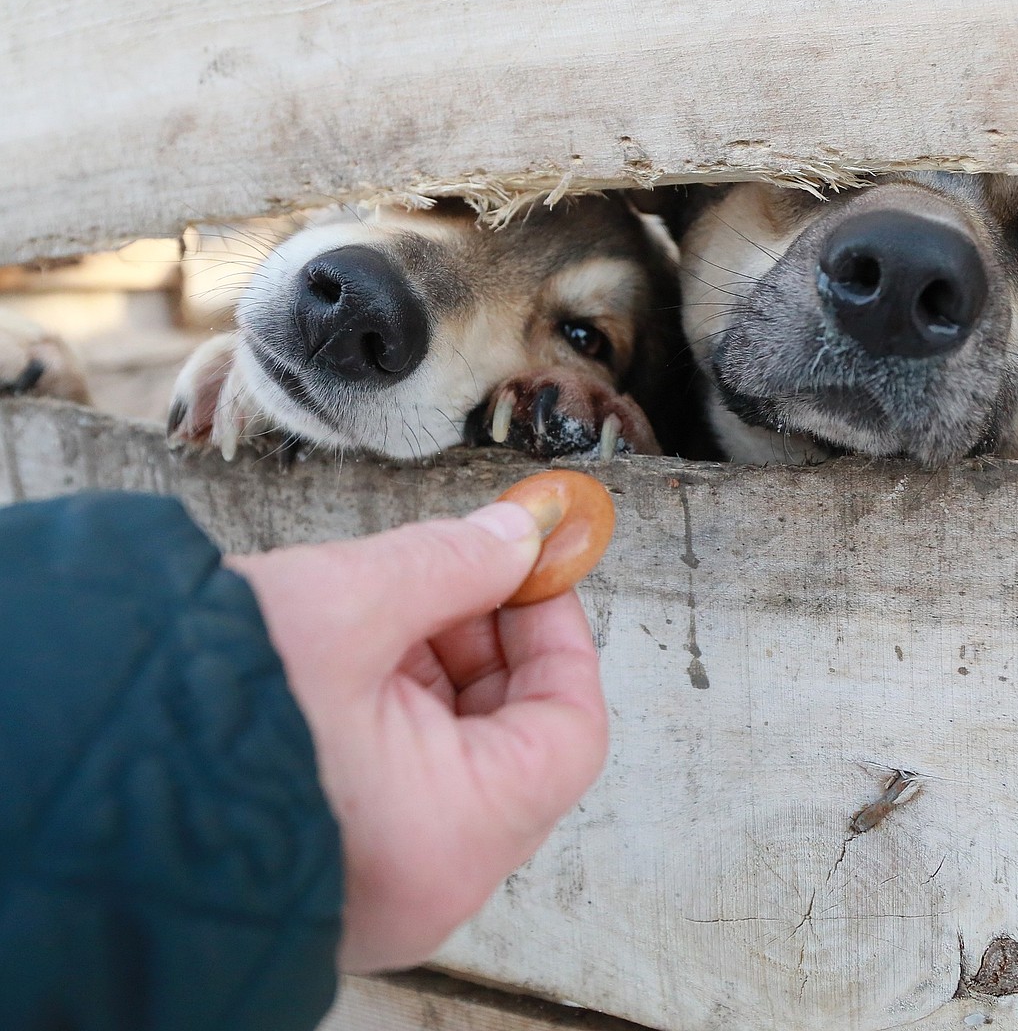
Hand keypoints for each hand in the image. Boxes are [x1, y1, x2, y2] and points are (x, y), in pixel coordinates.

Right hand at [228, 502, 607, 971]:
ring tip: (386, 603)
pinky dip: (395, 704)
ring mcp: (379, 879)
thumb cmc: (192, 706)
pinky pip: (403, 776)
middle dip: (491, 638)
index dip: (559, 632)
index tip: (533, 567)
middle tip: (459, 568)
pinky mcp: (334, 862)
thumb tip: (521, 532)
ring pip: (457, 753)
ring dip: (439, 664)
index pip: (570, 730)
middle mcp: (426, 880)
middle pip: (516, 739)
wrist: (50, 768)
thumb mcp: (345, 604)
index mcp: (450, 836)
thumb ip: (452, 561)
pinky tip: (355, 647)